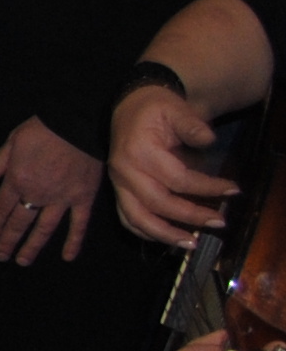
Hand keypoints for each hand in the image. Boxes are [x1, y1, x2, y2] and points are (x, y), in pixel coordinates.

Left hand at [0, 116, 101, 265]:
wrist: (78, 124)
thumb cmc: (43, 129)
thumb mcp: (12, 141)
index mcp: (17, 180)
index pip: (2, 208)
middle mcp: (37, 194)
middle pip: (19, 223)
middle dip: (8, 241)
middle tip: (1, 256)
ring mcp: (62, 199)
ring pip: (44, 229)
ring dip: (32, 247)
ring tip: (23, 261)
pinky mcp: (83, 198)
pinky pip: (78, 225)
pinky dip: (73, 241)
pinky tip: (67, 257)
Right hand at [113, 81, 239, 246]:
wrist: (129, 107)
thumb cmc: (155, 109)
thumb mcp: (175, 109)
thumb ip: (191, 124)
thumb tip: (209, 140)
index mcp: (139, 152)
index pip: (177, 178)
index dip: (207, 187)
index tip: (233, 190)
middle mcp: (125, 172)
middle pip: (158, 203)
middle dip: (191, 216)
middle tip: (219, 222)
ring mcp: (118, 184)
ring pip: (137, 218)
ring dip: (165, 234)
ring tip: (192, 243)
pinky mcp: (117, 191)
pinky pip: (127, 219)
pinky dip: (145, 233)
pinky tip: (168, 239)